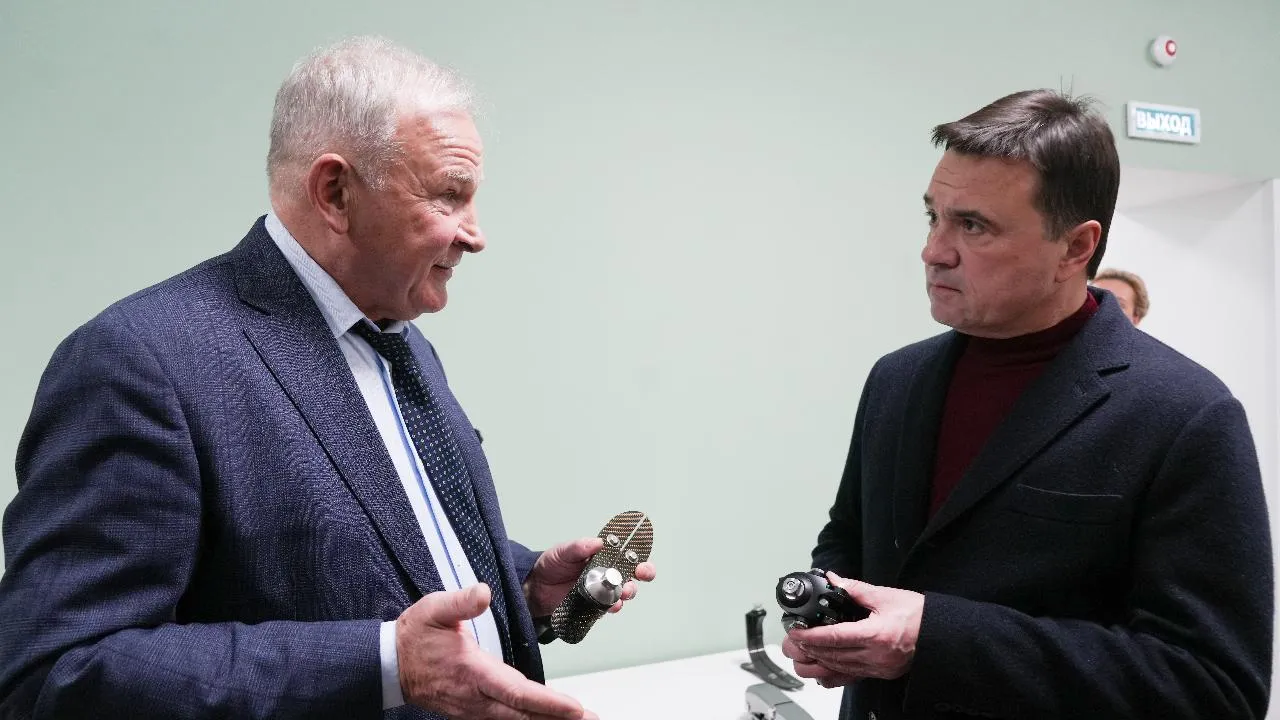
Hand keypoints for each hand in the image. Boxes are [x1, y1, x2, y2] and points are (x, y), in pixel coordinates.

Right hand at [397, 584, 597, 719]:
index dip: (548, 703)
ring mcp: (475, 709)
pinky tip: (546, 719)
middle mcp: (477, 698)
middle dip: (559, 719)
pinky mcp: (474, 711)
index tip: (575, 708)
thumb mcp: (434, 610)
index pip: (518, 692)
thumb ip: (460, 602)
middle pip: (524, 715)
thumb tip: (483, 592)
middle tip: (592, 719)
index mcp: (473, 672)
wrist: (390, 664)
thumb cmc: (415, 636)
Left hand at [523, 537, 657, 617]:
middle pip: (633, 573)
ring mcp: (602, 590)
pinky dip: (612, 607)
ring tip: (622, 592)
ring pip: (624, 592)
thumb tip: (598, 542)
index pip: (627, 553)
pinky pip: (608, 608)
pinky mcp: (595, 606)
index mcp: (603, 555)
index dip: (640, 554)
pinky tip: (611, 606)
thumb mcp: (563, 551)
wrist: (536, 588)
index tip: (643, 554)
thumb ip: (579, 547)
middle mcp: (607, 573)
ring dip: (627, 591)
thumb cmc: (552, 564)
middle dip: (643, 573)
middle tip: (641, 573)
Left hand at [781, 572, 922, 685]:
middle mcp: (876, 655)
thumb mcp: (886, 596)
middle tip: (793, 640)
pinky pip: (852, 676)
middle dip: (809, 648)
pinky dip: (834, 671)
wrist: (941, 634)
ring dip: (818, 661)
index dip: (811, 635)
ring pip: (840, 669)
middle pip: (833, 655)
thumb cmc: (919, 615)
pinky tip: (824, 666)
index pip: (834, 637)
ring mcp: (879, 668)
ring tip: (803, 651)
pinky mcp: (881, 673)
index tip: (796, 631)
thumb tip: (835, 580)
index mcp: (876, 634)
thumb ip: (856, 588)